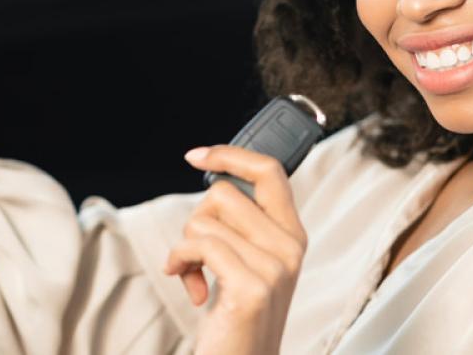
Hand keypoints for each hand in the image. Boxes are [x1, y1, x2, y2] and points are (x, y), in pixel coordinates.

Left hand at [165, 146, 307, 354]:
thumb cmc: (236, 317)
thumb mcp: (248, 263)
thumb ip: (243, 225)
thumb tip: (216, 181)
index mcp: (292, 235)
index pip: (270, 171)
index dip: (231, 155)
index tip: (197, 156)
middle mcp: (290, 247)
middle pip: (225, 194)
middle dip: (196, 220)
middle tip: (196, 255)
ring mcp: (275, 267)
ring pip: (205, 219)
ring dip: (185, 247)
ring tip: (193, 275)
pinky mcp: (253, 287)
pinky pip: (200, 245)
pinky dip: (181, 261)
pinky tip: (190, 286)